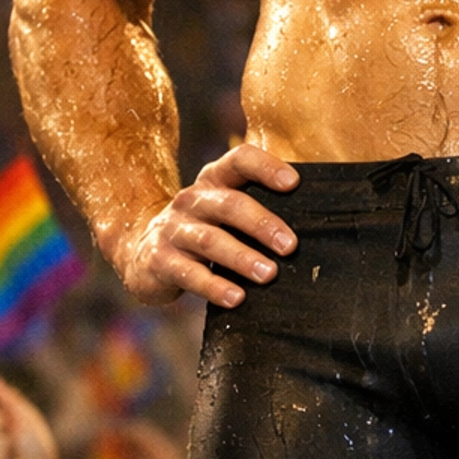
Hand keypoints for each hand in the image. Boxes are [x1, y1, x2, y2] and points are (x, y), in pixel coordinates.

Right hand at [115, 144, 298, 306]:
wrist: (143, 253)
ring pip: (210, 241)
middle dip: (262, 224)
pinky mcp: (160, 260)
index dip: (265, 167)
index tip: (294, 182)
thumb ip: (257, 211)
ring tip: (269, 274)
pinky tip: (236, 298)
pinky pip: (189, 273)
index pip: (239, 160)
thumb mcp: (224, 213)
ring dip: (242, 258)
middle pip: (228, 204)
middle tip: (290, 246)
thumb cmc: (204, 232)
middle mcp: (192, 200)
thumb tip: (315, 227)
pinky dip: (214, 286)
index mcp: (214, 181)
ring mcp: (173, 229)